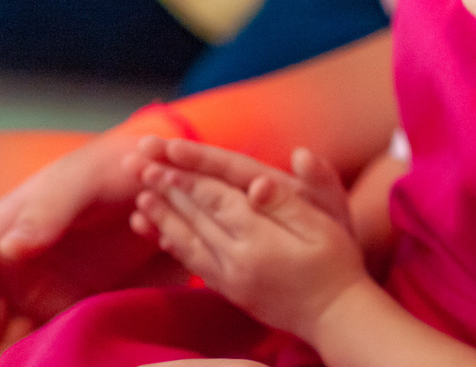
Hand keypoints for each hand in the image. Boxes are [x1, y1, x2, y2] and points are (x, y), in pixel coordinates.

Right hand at [0, 134, 179, 366]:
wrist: (165, 182)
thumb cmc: (117, 168)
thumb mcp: (86, 178)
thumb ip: (51, 208)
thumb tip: (9, 247)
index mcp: (3, 232)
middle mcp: (14, 271)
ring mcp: (43, 294)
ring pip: (10, 341)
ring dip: (3, 365)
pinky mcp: (75, 310)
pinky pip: (51, 345)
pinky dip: (42, 364)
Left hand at [132, 139, 368, 339]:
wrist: (336, 316)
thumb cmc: (337, 266)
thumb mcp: (325, 228)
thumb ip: (289, 203)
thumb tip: (260, 182)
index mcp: (260, 240)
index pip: (217, 201)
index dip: (190, 177)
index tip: (164, 157)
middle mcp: (238, 260)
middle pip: (195, 218)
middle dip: (165, 190)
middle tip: (138, 167)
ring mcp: (230, 279)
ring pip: (188, 242)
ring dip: (162, 217)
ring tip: (140, 198)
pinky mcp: (230, 290)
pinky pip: (195, 265)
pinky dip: (175, 246)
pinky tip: (163, 234)